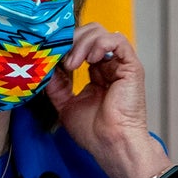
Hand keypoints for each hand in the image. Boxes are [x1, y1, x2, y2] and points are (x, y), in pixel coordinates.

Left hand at [46, 23, 169, 177]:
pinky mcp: (131, 67)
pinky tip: (90, 59)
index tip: (51, 54)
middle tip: (62, 58)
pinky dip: (100, 44)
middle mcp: (109, 66)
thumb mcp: (65, 103)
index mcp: (97, 73)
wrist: (110, 144)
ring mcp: (120, 65)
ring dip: (81, 44)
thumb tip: (46, 68)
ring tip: (73, 64)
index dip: (65, 45)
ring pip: (100, 33)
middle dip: (71, 41)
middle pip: (90, 33)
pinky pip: (116, 40)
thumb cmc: (94, 132)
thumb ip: (56, 85)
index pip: (81, 44)